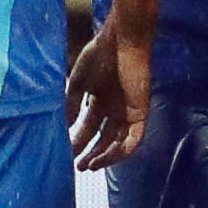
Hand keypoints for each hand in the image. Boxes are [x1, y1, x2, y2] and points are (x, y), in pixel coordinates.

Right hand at [65, 17, 151, 171]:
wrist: (120, 41)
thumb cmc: (99, 55)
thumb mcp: (78, 82)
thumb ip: (72, 104)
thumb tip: (66, 126)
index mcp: (100, 101)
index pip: (89, 128)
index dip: (79, 142)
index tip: (68, 154)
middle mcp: (115, 109)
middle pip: (104, 139)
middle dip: (92, 154)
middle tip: (79, 166)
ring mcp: (128, 112)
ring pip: (119, 143)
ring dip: (106, 156)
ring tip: (91, 165)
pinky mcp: (140, 112)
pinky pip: (135, 138)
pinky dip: (123, 150)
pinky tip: (109, 157)